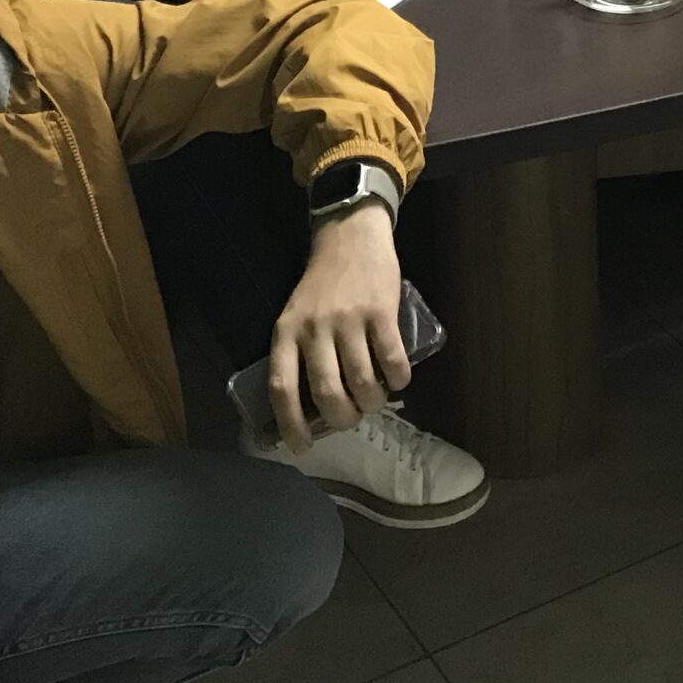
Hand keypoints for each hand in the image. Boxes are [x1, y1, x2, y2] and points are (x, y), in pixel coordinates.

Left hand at [268, 201, 406, 451]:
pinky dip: (399, 378)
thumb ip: (300, 353)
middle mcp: (315, 329)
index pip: (282, 388)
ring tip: (375, 401)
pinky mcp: (381, 311)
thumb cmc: (322, 284)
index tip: (302, 446)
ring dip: (373, 402)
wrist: (350, 236)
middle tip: (352, 419)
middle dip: (343, 418)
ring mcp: (349, 319)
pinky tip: (400, 379)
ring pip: (362, 381)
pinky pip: (392, 358)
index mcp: (287, 332)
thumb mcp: (297, 316)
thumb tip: (315, 407)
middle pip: (327, 392)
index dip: (291, 424)